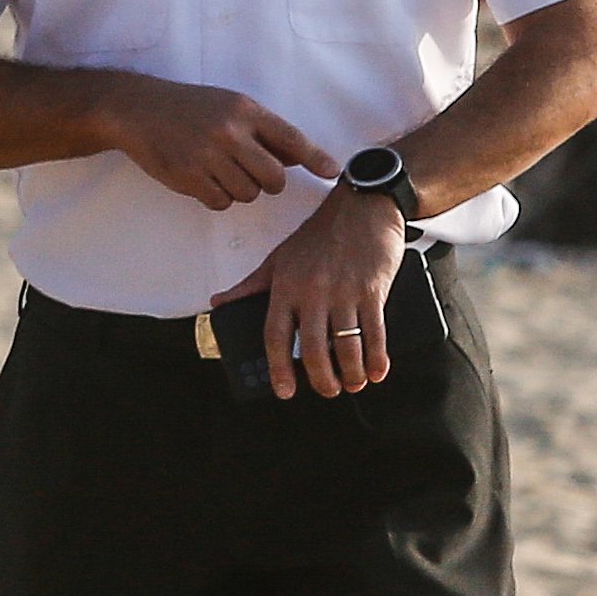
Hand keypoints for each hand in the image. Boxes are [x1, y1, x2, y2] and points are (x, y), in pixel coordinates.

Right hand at [99, 77, 338, 208]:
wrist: (138, 110)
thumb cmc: (190, 108)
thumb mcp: (229, 105)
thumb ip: (263, 131)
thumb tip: (299, 159)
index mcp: (244, 110)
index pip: (290, 138)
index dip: (314, 158)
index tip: (332, 172)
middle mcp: (229, 132)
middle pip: (273, 178)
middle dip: (268, 182)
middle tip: (249, 171)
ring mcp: (208, 155)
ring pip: (248, 194)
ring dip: (238, 189)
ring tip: (217, 169)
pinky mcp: (188, 176)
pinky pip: (221, 203)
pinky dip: (216, 197)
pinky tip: (202, 178)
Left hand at [213, 189, 405, 398]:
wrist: (362, 205)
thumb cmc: (320, 233)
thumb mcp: (279, 257)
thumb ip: (250, 286)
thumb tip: (219, 304)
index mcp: (286, 285)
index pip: (275, 334)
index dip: (278, 368)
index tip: (284, 390)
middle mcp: (313, 290)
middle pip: (311, 348)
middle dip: (321, 379)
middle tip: (327, 390)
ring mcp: (344, 291)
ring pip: (345, 346)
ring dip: (351, 373)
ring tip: (353, 383)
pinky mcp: (372, 290)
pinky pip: (375, 333)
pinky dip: (377, 358)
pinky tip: (377, 370)